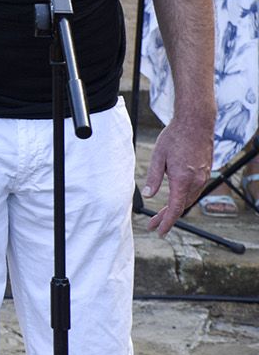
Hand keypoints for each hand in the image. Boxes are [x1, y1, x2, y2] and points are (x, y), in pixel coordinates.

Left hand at [143, 117, 212, 235]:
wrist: (196, 123)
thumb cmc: (175, 137)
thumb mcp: (158, 156)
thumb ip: (153, 177)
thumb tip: (148, 196)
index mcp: (183, 180)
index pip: (175, 208)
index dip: (166, 222)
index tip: (158, 231)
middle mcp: (196, 181)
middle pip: (182, 206)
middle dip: (167, 217)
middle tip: (153, 224)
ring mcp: (203, 177)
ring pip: (189, 199)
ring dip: (176, 208)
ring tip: (162, 214)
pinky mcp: (205, 172)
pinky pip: (194, 190)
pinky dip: (184, 198)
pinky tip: (176, 197)